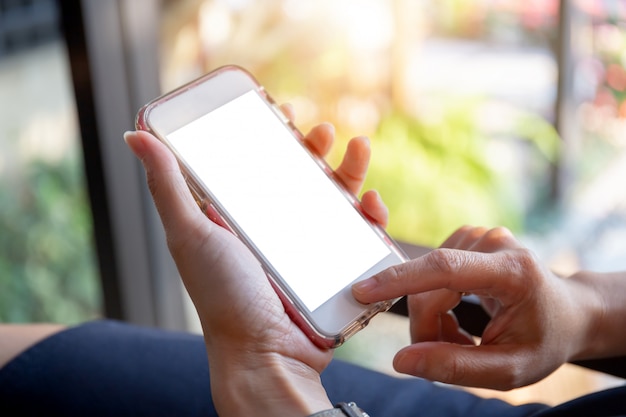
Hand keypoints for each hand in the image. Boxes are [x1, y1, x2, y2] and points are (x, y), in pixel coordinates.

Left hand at [125, 114, 384, 415]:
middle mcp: (272, 228)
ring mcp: (306, 247)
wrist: (267, 356)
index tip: (281, 113)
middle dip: (314, 148)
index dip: (269, 136)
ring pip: (333, 198)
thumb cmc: (223, 298)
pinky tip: (372, 204)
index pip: (255, 165)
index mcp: (237, 217)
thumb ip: (167, 186)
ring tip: (356, 149)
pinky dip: (370, 214)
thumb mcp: (191, 234)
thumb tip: (136, 134)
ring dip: (349, 170)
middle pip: (298, 176)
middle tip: (322, 131)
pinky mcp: (334, 266)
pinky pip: (357, 233)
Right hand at [353, 225, 596, 389]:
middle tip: (446, 354)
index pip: (445, 268)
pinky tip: (457, 313)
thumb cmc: (543, 340)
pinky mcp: (467, 239)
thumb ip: (455, 367)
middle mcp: (494, 243)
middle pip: (430, 287)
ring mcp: (479, 236)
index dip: (400, 279)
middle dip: (427, 328)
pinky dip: (435, 301)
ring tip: (462, 336)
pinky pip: (431, 274)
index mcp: (512, 271)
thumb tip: (402, 360)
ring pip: (425, 283)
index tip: (363, 291)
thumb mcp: (509, 370)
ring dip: (432, 316)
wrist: (567, 313)